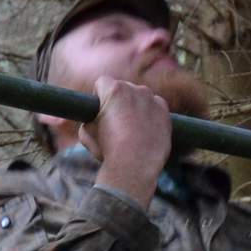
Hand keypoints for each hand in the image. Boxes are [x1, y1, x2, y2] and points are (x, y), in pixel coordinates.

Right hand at [82, 76, 170, 208]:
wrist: (134, 166)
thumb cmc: (108, 151)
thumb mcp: (86, 134)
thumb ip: (89, 119)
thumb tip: (92, 119)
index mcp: (114, 89)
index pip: (102, 83)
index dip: (99, 97)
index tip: (100, 112)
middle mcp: (135, 89)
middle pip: (123, 89)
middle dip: (119, 102)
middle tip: (117, 124)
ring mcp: (152, 99)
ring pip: (140, 97)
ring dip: (135, 107)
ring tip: (132, 130)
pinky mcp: (164, 111)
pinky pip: (155, 106)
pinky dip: (150, 114)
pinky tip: (145, 131)